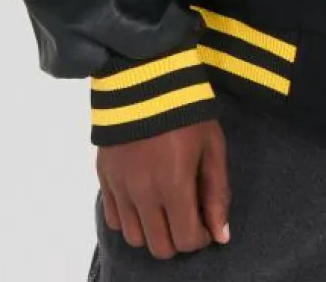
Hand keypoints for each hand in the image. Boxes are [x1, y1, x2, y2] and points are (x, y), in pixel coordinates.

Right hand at [97, 118, 230, 259]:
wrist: (144, 78)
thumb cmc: (187, 111)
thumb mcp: (213, 147)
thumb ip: (217, 192)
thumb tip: (221, 235)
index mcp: (174, 185)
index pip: (186, 240)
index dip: (201, 238)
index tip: (206, 223)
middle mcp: (143, 194)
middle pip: (159, 247)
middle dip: (178, 239)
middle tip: (187, 217)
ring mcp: (119, 188)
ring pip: (134, 238)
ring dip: (153, 232)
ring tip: (165, 209)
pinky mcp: (104, 178)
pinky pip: (113, 220)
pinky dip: (130, 219)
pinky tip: (144, 200)